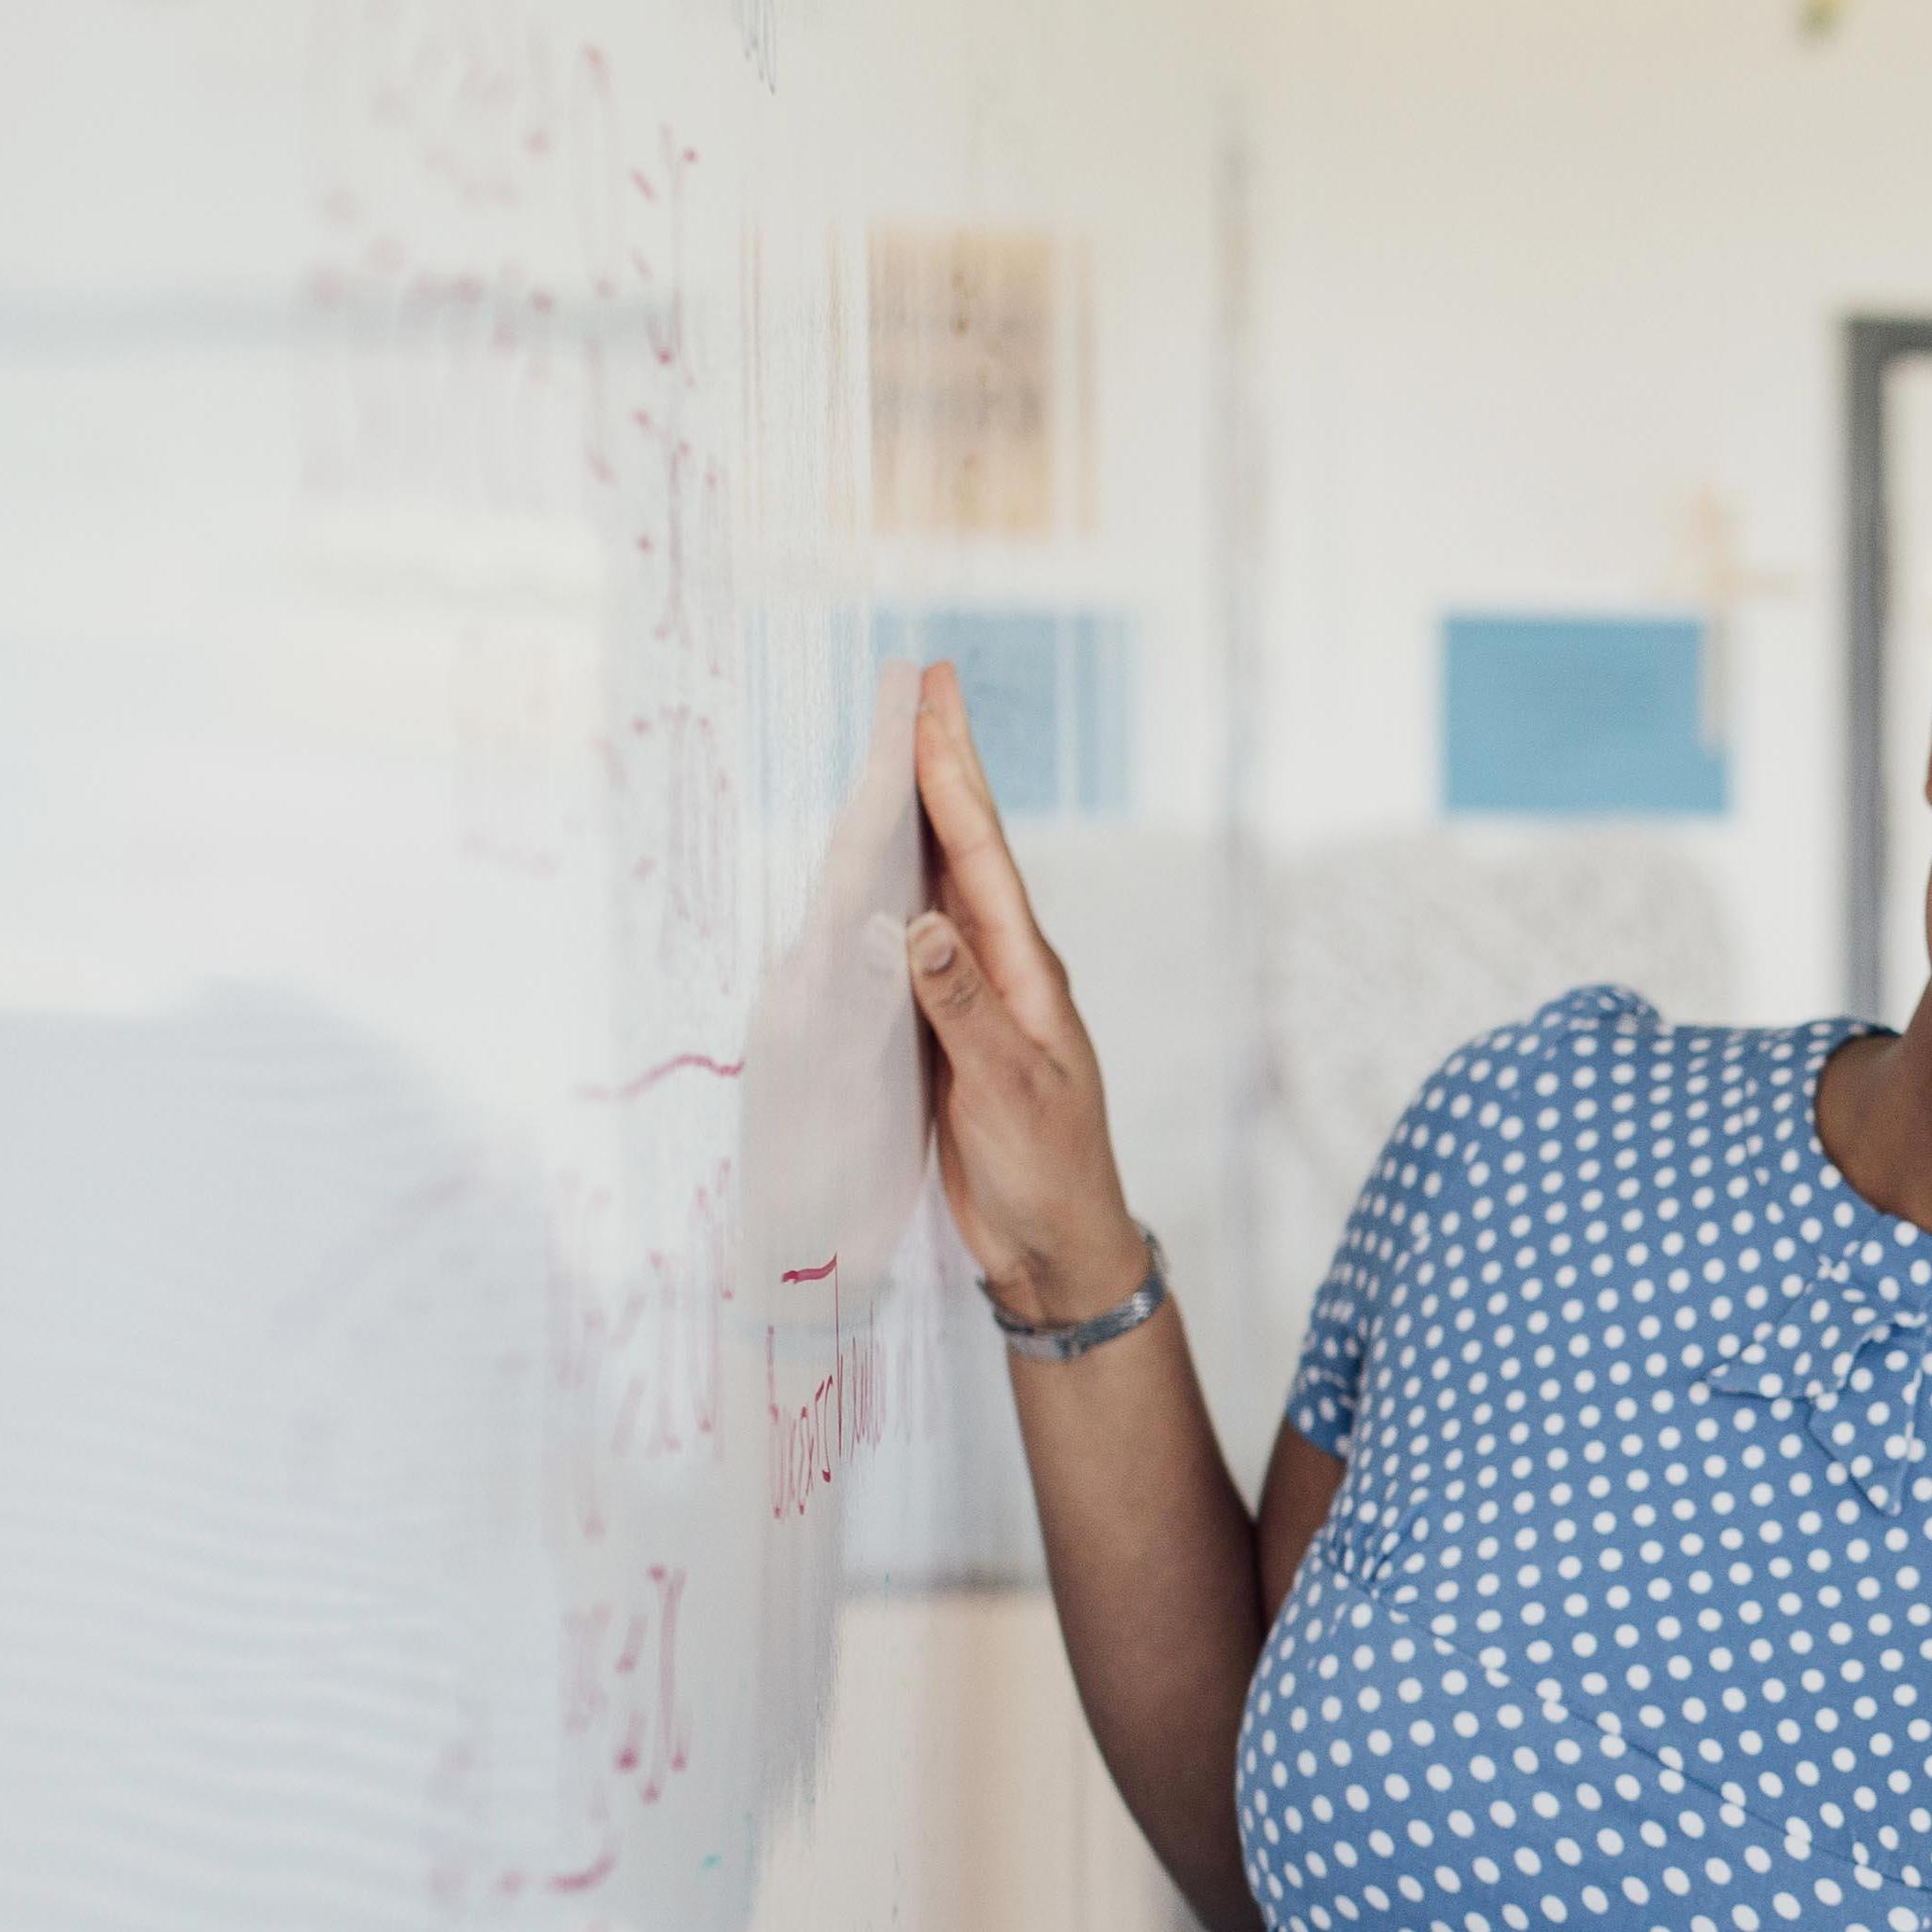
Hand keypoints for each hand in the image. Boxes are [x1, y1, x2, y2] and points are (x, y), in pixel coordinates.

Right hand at [899, 663, 1144, 1328]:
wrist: (1056, 1245)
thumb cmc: (1048, 1173)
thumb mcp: (1010, 1093)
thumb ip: (963, 1010)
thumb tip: (920, 924)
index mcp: (1027, 972)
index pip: (982, 857)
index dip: (954, 779)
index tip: (931, 705)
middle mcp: (1002, 968)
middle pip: (966, 850)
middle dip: (944, 767)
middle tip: (924, 685)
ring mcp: (975, 997)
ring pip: (939, 887)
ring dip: (918, 817)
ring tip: (898, 747)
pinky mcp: (948, 1032)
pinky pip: (916, 942)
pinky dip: (896, 891)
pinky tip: (875, 869)